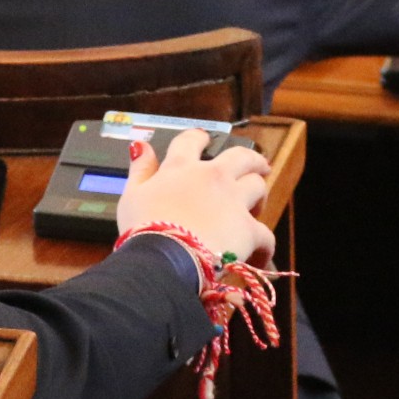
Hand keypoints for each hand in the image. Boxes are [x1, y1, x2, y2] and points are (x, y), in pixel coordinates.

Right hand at [116, 126, 274, 265]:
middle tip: (257, 166)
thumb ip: (140, 170)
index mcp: (182, 168)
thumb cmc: (142, 228)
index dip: (198, 139)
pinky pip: (266, 235)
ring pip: (258, 187)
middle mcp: (213, 177)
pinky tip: (259, 255)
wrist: (162, 260)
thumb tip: (140, 146)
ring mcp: (234, 202)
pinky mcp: (249, 230)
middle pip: (242, 157)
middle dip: (251, 160)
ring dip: (259, 195)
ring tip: (256, 207)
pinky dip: (263, 246)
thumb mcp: (132, 195)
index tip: (203, 140)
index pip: (192, 141)